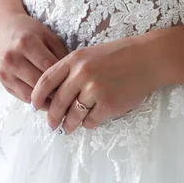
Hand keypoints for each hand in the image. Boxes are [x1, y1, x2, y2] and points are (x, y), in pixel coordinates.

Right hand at [0, 11, 68, 106]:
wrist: (4, 30)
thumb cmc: (31, 33)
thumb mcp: (49, 36)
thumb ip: (60, 54)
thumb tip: (72, 77)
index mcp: (27, 43)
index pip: (49, 67)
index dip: (64, 77)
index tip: (77, 85)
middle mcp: (13, 58)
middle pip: (39, 83)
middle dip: (57, 91)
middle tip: (72, 96)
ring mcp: (5, 71)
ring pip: (30, 94)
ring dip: (47, 101)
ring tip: (62, 102)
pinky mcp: (2, 81)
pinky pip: (22, 97)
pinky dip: (37, 101)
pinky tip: (48, 100)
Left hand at [30, 32, 163, 131]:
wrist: (149, 59)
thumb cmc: (121, 55)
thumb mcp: (91, 54)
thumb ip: (72, 70)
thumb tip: (55, 93)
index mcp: (75, 59)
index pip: (46, 81)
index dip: (36, 96)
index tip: (35, 106)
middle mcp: (81, 74)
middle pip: (57, 102)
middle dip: (52, 117)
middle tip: (51, 124)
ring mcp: (94, 90)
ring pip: (72, 115)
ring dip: (69, 124)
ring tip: (68, 128)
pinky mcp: (108, 105)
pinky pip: (90, 121)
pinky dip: (88, 123)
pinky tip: (91, 120)